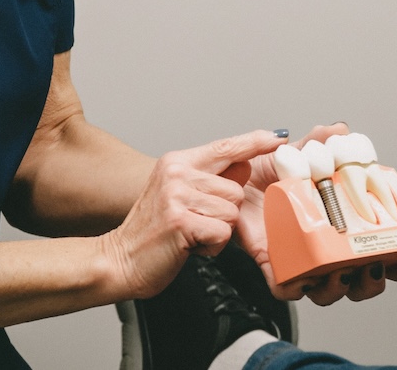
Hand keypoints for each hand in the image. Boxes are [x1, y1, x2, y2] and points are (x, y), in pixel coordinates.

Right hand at [102, 130, 285, 299]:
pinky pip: (222, 233)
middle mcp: (176, 173)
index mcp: (176, 162)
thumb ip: (207, 179)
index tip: (277, 136)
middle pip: (235, 189)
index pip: (224, 147)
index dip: (253, 142)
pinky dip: (212, 248)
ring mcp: (177, 196)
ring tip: (192, 235)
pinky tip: (190, 247)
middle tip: (197, 224)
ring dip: (218, 232)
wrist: (119, 259)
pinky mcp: (180, 221)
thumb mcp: (176, 194)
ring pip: (231, 212)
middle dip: (225, 214)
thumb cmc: (151, 232)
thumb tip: (243, 165)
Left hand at [233, 123, 396, 305]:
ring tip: (341, 271)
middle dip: (373, 281)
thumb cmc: (272, 171)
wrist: (234, 177)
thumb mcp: (300, 152)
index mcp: (343, 225)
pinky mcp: (274, 264)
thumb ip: (320, 141)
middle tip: (373, 264)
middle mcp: (326, 247)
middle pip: (361, 280)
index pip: (381, 251)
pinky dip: (295, 287)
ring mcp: (302, 259)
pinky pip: (286, 288)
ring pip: (329, 291)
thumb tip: (339, 130)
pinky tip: (304, 278)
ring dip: (339, 287)